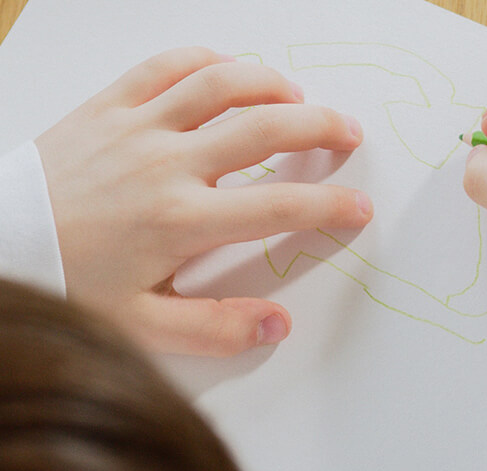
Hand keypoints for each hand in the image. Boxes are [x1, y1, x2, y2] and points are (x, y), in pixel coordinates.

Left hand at [35, 47, 372, 355]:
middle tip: (349, 133)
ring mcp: (137, 128)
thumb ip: (215, 330)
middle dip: (320, 128)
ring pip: (221, 85)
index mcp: (182, 222)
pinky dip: (205, 60)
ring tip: (299, 96)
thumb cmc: (64, 283)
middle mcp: (167, 165)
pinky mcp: (108, 107)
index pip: (280, 208)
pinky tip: (231, 68)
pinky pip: (164, 66)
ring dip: (271, 84)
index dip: (331, 206)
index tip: (358, 208)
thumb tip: (278, 325)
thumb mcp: (140, 325)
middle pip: (265, 130)